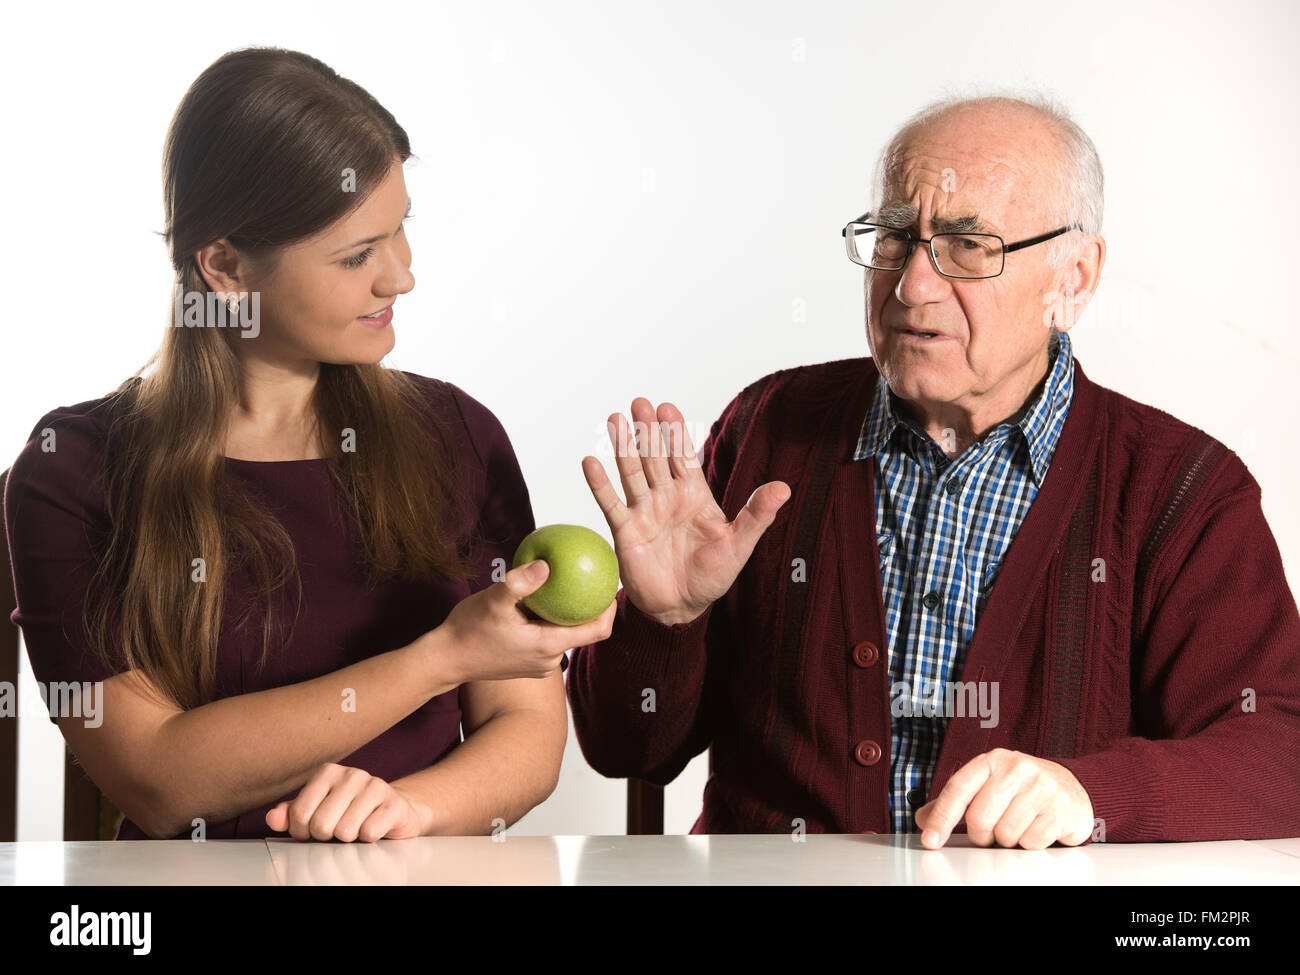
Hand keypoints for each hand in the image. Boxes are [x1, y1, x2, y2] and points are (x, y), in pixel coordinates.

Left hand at [265, 762, 432, 841]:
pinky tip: (372, 828)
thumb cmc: (349, 812)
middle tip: (336, 831)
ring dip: (348, 838)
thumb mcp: (316, 810)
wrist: (392, 811)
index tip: (313, 831)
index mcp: (328, 772)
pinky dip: (368, 839)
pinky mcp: (394, 804)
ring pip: (345, 831)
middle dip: (326, 837)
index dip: (303, 832)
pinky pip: (368, 833)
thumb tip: (273, 818)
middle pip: (321, 824)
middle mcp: (352, 774)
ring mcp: (375, 786)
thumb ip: (291, 814)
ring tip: (355, 828)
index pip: (299, 813)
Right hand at [435, 560, 616, 684]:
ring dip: (570, 615)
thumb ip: (520, 583)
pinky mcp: (529, 663)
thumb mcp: (493, 601)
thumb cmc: (467, 630)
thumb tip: (546, 564)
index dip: (610, 609)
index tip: (612, 585)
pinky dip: (553, 622)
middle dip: (592, 607)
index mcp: (548, 645)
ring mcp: (540, 664)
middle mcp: (550, 660)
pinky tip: (546, 600)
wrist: (445, 659)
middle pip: (585, 633)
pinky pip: (550, 640)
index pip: (597, 631)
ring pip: (566, 636)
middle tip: (594, 578)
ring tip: (573, 586)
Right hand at [582, 398, 789, 624]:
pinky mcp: (626, 531)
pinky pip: (611, 504)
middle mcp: (667, 497)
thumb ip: (757, 515)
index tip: (667, 408)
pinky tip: (590, 462)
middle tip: (639, 403)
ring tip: (614, 420)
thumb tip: (783, 487)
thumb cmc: (712, 575)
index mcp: (694, 494)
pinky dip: (600, 484)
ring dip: (623, 448)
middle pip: (655, 457)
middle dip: (647, 430)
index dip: (675, 433)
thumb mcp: (739, 544)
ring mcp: (645, 512)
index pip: (684, 456)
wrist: (683, 607)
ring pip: (632, 473)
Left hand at [913, 748, 1094, 849]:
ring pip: (1005, 834)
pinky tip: (1037, 828)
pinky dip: (1029, 844)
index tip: (930, 840)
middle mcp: (1016, 768)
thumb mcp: (987, 785)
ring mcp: (1041, 787)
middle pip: (979, 819)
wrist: (1070, 785)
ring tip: (1018, 824)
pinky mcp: (1062, 809)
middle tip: (993, 830)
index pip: (958, 789)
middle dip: (981, 835)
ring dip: (1007, 840)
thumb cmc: (1020, 788)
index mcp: (991, 761)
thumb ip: (955, 802)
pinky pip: (1031, 843)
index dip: (941, 818)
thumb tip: (922, 819)